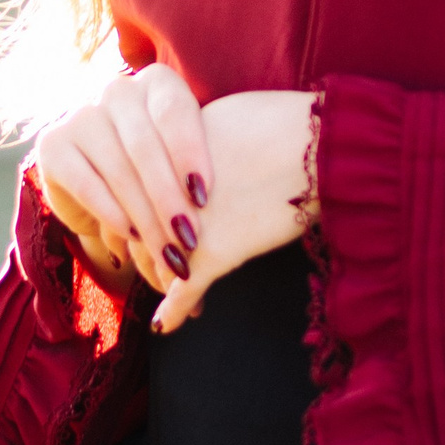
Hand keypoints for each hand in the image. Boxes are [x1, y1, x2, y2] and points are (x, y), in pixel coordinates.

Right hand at [34, 64, 213, 292]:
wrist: (105, 182)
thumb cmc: (163, 172)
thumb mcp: (185, 165)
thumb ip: (200, 177)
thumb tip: (240, 214)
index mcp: (156, 82)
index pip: (174, 110)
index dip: (190, 152)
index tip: (205, 197)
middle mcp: (116, 91)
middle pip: (144, 144)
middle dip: (168, 197)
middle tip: (189, 240)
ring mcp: (81, 115)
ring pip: (117, 167)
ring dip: (144, 215)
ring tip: (167, 251)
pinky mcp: (53, 145)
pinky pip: (85, 181)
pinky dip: (111, 211)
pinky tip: (130, 235)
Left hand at [151, 89, 316, 333]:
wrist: (313, 145)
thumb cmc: (280, 125)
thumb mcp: (220, 120)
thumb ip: (191, 140)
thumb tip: (186, 152)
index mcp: (160, 155)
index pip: (131, 196)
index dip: (137, 217)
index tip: (147, 231)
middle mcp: (163, 192)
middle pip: (139, 232)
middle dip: (149, 254)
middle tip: (158, 270)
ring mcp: (184, 226)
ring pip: (159, 264)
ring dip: (164, 283)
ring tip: (172, 295)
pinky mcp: (212, 254)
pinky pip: (184, 290)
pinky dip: (174, 311)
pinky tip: (166, 325)